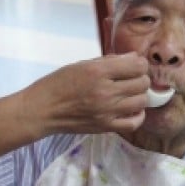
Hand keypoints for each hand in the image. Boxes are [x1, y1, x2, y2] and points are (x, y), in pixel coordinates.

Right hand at [18, 53, 150, 137]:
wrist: (42, 110)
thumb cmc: (58, 83)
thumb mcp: (81, 64)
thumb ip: (109, 61)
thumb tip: (135, 58)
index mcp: (98, 72)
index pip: (137, 66)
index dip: (139, 63)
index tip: (134, 65)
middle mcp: (105, 92)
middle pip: (142, 83)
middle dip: (140, 78)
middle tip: (131, 79)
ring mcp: (107, 111)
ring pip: (142, 101)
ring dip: (139, 95)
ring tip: (129, 93)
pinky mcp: (106, 127)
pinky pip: (134, 122)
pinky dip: (138, 115)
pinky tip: (131, 109)